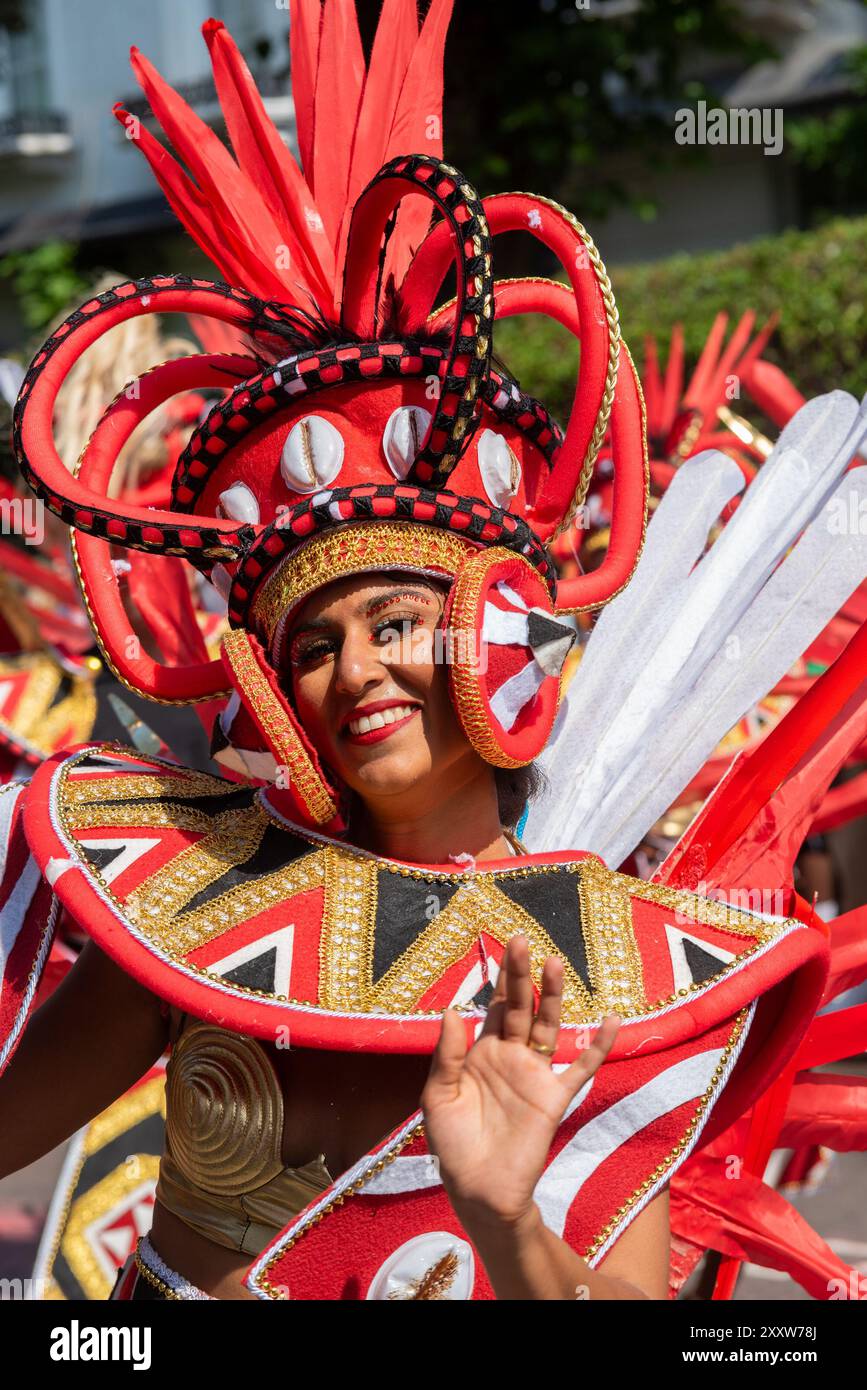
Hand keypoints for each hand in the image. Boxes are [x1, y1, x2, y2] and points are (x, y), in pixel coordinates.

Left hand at [421, 934, 619, 1232]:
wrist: (478, 1190)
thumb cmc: (453, 1145)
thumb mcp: (438, 1097)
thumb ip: (447, 1055)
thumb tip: (454, 1009)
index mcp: (480, 1053)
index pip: (491, 1008)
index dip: (496, 980)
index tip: (501, 947)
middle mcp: (510, 1057)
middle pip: (518, 1007)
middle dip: (520, 976)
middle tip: (522, 940)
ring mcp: (535, 1074)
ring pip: (547, 1026)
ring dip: (552, 996)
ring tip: (554, 963)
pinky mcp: (555, 1097)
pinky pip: (581, 1067)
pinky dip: (598, 1045)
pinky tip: (611, 1021)